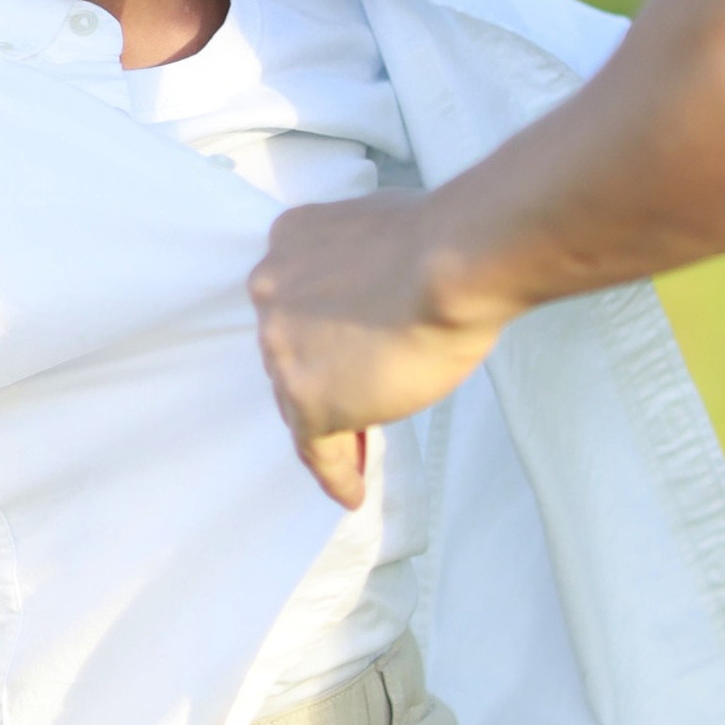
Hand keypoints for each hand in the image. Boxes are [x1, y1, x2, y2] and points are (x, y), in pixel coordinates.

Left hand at [249, 187, 522, 502]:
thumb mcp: (379, 233)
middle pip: (290, 350)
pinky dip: (335, 472)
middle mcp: (270, 291)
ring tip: (355, 455)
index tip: (340, 357)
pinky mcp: (308, 399)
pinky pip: (316, 448)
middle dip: (321, 374)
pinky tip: (352, 491)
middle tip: (356, 402)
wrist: (453, 266)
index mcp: (288, 241)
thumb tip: (381, 293)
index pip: (297, 302)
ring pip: (298, 400)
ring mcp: (283, 348)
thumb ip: (359, 267)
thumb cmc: (442, 244)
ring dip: (328, 425)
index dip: (319, 334)